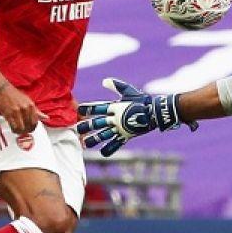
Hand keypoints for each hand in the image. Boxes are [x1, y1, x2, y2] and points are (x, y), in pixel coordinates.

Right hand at [0, 82, 47, 133]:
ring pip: (21, 127)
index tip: (31, 129)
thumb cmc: (16, 96)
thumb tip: (46, 118)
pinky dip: (14, 129)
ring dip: (20, 131)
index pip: (35, 122)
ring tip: (19, 131)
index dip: (33, 127)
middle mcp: (24, 109)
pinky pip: (13, 126)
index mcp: (31, 106)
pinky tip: (14, 128)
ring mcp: (16, 112)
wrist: (4, 90)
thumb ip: (37, 112)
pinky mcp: (8, 114)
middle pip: (28, 126)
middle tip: (25, 131)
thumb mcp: (29, 102)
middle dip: (27, 130)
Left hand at [76, 78, 196, 156]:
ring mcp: (120, 128)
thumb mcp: (128, 91)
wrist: (155, 112)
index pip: (97, 108)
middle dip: (86, 126)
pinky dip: (109, 148)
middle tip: (77, 129)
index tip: (78, 111)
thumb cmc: (142, 100)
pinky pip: (116, 143)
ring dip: (93, 139)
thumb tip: (104, 81)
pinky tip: (102, 152)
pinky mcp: (126, 136)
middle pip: (97, 123)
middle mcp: (115, 119)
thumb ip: (116, 86)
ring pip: (104, 135)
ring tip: (84, 144)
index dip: (87, 109)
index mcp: (115, 107)